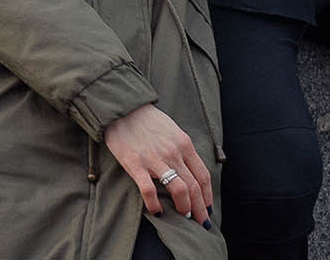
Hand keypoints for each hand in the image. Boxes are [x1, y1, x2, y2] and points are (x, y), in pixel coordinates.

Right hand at [103, 103, 211, 223]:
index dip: (207, 196)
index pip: (203, 176)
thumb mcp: (172, 130)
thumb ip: (182, 149)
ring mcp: (155, 159)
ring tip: (183, 216)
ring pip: (179, 190)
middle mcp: (173, 152)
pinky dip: (155, 204)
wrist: (122, 108)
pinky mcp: (135, 164)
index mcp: (184, 144)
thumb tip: (190, 172)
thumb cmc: (147, 119)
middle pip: (194, 187)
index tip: (207, 208)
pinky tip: (156, 210)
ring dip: (184, 207)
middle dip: (200, 209)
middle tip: (200, 222)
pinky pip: (149, 190)